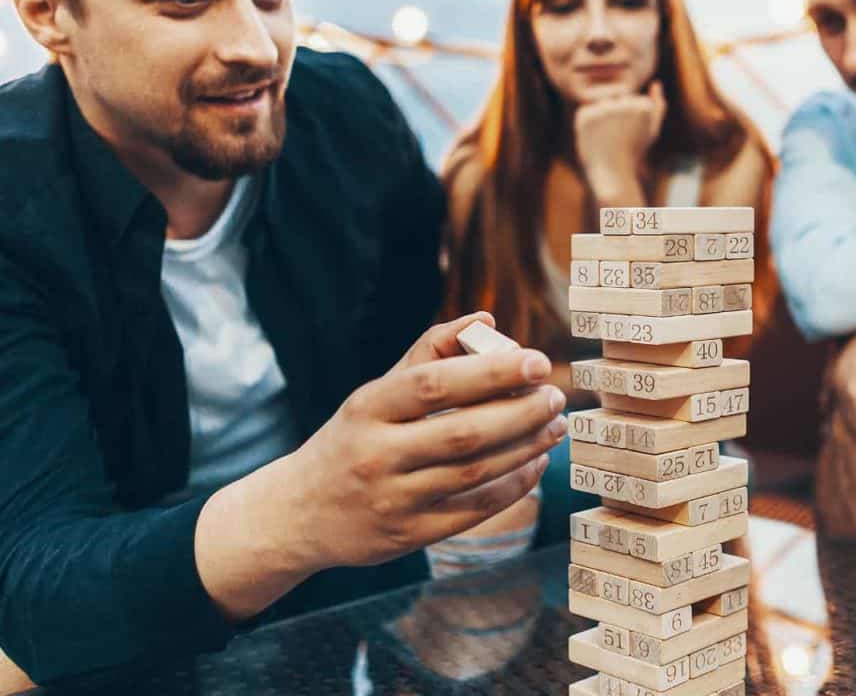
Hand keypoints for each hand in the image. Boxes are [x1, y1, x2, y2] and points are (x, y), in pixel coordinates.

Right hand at [281, 312, 567, 570]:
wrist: (299, 513)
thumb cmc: (353, 438)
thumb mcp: (375, 392)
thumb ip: (429, 352)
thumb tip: (486, 320)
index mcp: (368, 408)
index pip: (434, 384)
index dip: (491, 371)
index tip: (536, 360)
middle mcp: (377, 454)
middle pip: (464, 432)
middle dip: (522, 412)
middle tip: (555, 396)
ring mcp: (393, 499)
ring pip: (475, 473)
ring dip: (526, 447)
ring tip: (555, 426)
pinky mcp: (408, 536)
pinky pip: (473, 510)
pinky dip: (513, 485)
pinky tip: (534, 463)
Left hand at [574, 81, 665, 197]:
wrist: (613, 174)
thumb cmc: (635, 152)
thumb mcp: (651, 130)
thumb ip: (658, 106)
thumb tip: (656, 83)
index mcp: (642, 106)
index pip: (633, 100)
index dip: (631, 119)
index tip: (633, 136)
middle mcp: (622, 105)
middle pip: (617, 98)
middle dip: (616, 116)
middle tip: (619, 138)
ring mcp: (602, 110)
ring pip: (601, 104)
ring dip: (602, 118)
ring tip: (607, 138)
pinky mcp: (584, 115)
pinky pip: (585, 111)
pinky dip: (588, 124)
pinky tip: (594, 138)